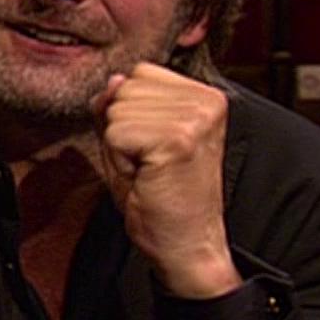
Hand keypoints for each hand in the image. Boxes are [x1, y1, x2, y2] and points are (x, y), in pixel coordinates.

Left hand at [91, 64, 240, 298]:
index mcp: (204, 95)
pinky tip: (146, 178)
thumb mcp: (133, 142)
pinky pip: (115, 134)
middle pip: (125, 88)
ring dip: (120, 146)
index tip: (153, 148)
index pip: (138, 74)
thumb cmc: (163, 199)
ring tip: (149, 170)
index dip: (130, 113)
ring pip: (117, 109)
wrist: (188, 245)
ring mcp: (195, 118)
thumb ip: (120, 107)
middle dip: (122, 128)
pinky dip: (119, 160)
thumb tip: (113, 80)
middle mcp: (207, 100)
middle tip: (149, 164)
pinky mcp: (178, 138)